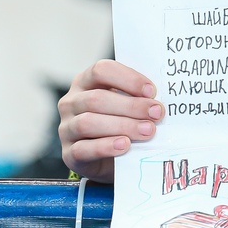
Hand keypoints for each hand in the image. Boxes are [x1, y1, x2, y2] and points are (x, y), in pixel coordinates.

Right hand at [58, 60, 161, 182]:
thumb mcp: (129, 104)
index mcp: (86, 82)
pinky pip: (83, 149)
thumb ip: (139, 97)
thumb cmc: (122, 121)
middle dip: (131, 106)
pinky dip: (106, 146)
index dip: (128, 79)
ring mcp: (66, 128)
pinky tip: (124, 145)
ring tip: (148, 131)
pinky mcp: (69, 153)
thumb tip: (161, 99)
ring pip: (88, 122)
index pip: (101, 70)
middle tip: (157, 113)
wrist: (110, 158)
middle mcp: (71, 102)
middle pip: (97, 98)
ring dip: (123, 126)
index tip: (152, 91)